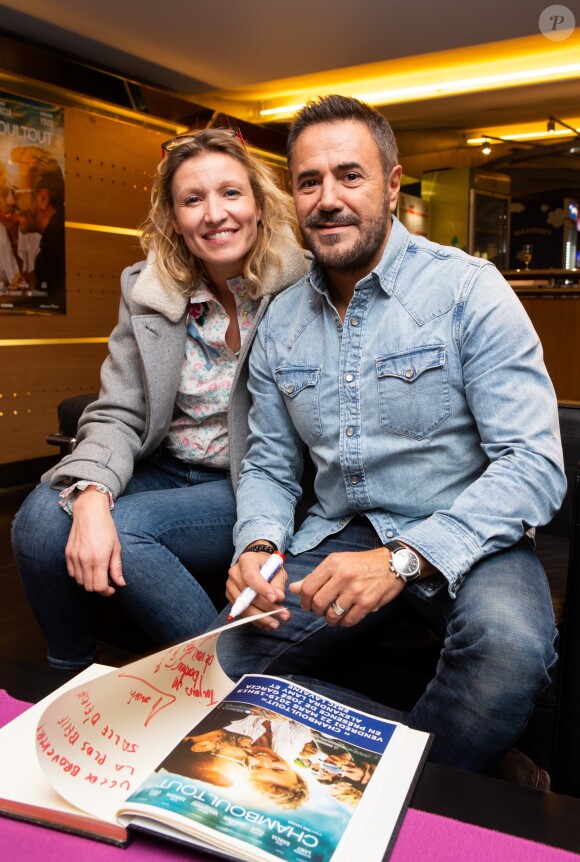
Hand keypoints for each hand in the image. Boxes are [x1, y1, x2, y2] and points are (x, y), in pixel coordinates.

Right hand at [65, 487, 124, 595]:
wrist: (89, 512)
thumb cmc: (106, 528)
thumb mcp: (116, 547)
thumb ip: (117, 568)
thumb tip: (120, 584)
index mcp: (98, 559)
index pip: (99, 587)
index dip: (106, 592)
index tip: (112, 589)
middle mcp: (84, 560)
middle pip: (89, 587)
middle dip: (99, 588)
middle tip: (106, 580)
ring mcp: (74, 557)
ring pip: (80, 581)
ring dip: (89, 581)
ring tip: (98, 572)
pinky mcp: (67, 554)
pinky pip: (72, 573)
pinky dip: (79, 575)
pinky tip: (88, 567)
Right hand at [225, 551, 289, 630]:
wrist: (257, 565)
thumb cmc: (268, 566)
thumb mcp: (277, 569)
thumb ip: (278, 582)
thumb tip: (279, 597)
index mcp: (246, 561)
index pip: (251, 576)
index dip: (262, 589)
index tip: (275, 599)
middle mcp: (235, 573)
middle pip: (247, 595)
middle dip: (266, 608)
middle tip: (283, 615)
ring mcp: (231, 587)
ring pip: (244, 607)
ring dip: (261, 618)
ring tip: (276, 624)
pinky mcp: (232, 598)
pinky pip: (243, 613)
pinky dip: (256, 621)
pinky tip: (268, 625)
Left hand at [288, 548, 404, 625]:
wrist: (392, 564)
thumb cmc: (361, 563)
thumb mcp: (337, 563)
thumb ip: (314, 577)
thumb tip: (293, 589)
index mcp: (333, 563)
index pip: (307, 587)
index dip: (303, 599)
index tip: (306, 603)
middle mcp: (343, 576)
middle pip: (318, 602)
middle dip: (315, 610)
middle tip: (319, 610)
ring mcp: (356, 590)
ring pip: (332, 614)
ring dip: (329, 619)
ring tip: (331, 616)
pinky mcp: (367, 603)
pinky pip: (348, 620)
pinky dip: (343, 623)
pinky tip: (344, 617)